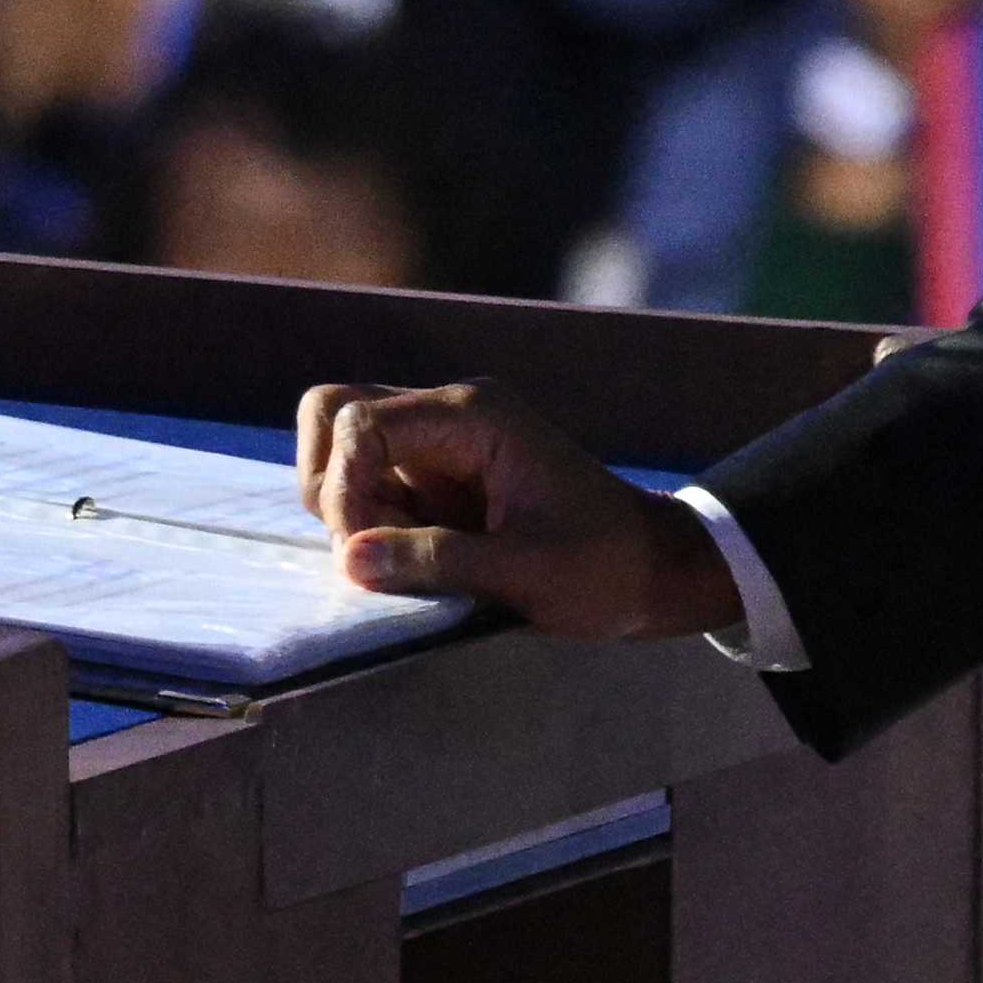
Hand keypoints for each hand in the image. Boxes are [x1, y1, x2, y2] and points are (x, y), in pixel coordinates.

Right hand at [296, 380, 736, 642]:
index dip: (342, 487)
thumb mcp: (530, 571)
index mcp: (474, 417)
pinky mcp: (434, 483)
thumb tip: (350, 558)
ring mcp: (437, 447)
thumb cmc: (606, 566)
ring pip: (343, 450)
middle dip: (329, 482)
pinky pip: (369, 488)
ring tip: (396, 561)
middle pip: (335, 411)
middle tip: (362, 547)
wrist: (654, 570)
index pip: (361, 421)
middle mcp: (447, 417)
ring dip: (348, 509)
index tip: (360, 554)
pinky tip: (410, 564)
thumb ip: (438, 562)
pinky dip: (368, 526)